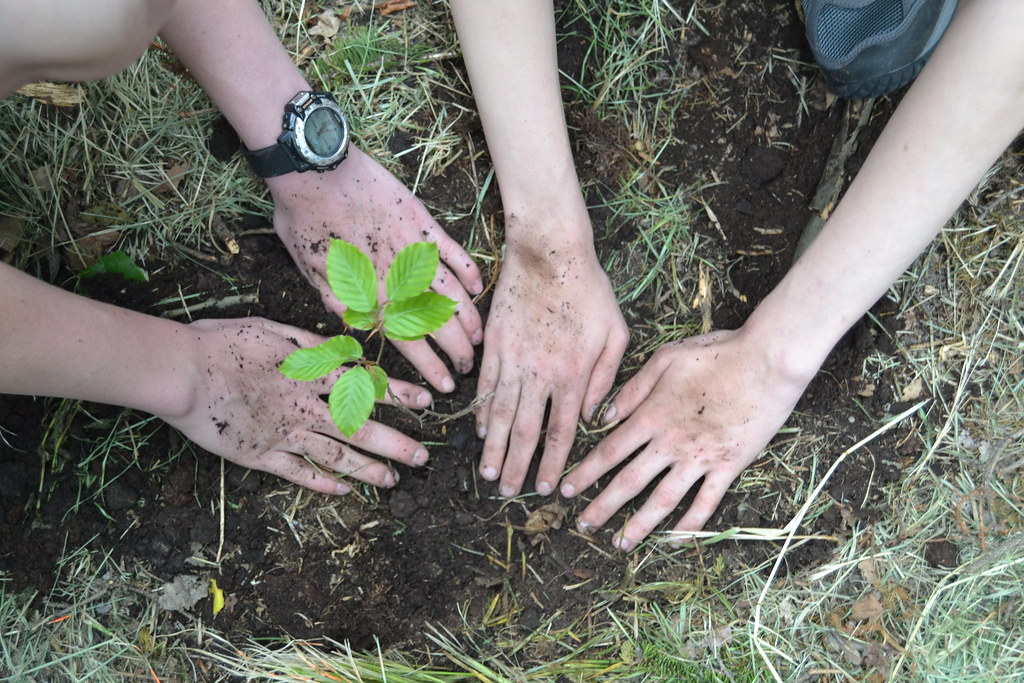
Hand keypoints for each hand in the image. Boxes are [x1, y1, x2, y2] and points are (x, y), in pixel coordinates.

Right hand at [159, 317, 433, 493]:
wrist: (182, 372)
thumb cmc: (223, 342)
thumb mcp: (272, 329)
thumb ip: (311, 342)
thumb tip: (345, 348)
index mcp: (309, 373)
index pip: (365, 384)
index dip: (398, 394)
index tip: (426, 402)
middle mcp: (304, 407)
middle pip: (358, 428)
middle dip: (395, 444)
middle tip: (422, 459)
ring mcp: (283, 434)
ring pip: (335, 456)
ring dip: (366, 470)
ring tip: (393, 482)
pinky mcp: (260, 456)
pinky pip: (297, 473)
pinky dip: (321, 483)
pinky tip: (343, 491)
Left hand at [267, 147, 483, 392]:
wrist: (313, 169)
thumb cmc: (304, 220)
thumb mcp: (311, 272)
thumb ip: (338, 303)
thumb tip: (358, 332)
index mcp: (369, 295)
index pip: (408, 343)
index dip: (430, 368)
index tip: (444, 387)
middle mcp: (397, 278)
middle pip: (437, 323)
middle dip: (458, 351)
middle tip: (469, 368)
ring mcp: (414, 249)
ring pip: (452, 293)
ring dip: (469, 319)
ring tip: (480, 339)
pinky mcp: (422, 222)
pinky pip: (453, 252)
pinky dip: (469, 271)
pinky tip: (478, 289)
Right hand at [476, 245, 628, 497]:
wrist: (550, 252)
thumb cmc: (590, 289)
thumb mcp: (616, 333)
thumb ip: (607, 377)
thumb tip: (593, 414)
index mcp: (575, 374)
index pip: (562, 431)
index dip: (553, 463)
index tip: (547, 488)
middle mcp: (541, 374)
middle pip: (527, 431)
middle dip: (518, 466)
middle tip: (509, 492)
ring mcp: (514, 360)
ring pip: (502, 414)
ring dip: (495, 448)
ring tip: (489, 473)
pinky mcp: (495, 344)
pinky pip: (487, 386)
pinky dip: (484, 412)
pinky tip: (482, 431)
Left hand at [560, 328, 810, 549]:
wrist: (768, 361)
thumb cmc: (716, 353)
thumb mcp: (666, 358)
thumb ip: (633, 389)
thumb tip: (605, 416)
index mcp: (652, 415)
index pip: (608, 451)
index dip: (584, 474)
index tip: (567, 490)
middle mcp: (671, 442)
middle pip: (628, 481)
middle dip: (602, 507)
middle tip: (582, 526)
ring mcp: (700, 457)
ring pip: (662, 499)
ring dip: (639, 525)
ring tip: (620, 544)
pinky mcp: (729, 466)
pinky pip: (706, 503)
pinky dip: (690, 525)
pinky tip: (675, 540)